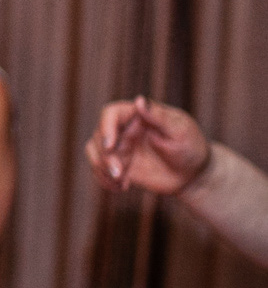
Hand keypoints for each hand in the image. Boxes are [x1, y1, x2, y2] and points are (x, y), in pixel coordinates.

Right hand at [86, 96, 210, 195]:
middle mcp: (125, 129)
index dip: (105, 127)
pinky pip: (99, 170)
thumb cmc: (191, 148)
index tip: (109, 146)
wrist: (193, 175)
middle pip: (99, 136)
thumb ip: (159, 116)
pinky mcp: (118, 164)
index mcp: (138, 115)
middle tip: (119, 173)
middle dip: (105, 156)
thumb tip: (139, 100)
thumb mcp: (180, 131)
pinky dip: (104, 180)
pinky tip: (120, 187)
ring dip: (101, 168)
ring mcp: (120, 147)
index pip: (111, 113)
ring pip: (94, 152)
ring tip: (121, 182)